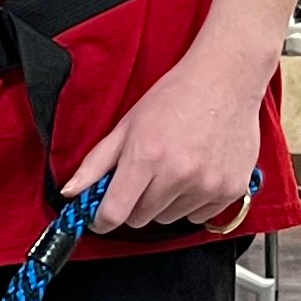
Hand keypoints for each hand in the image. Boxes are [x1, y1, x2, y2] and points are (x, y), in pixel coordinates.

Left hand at [64, 43, 275, 235]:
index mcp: (146, 156)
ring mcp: (208, 184)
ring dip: (166, 203)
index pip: (114, 213)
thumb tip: (70, 193)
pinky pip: (199, 217)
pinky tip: (197, 173)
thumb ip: (96, 163)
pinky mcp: (231, 190)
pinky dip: (193, 202)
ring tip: (175, 168)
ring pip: (169, 219)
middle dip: (136, 202)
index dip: (102, 219)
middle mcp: (179, 174)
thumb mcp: (127, 125)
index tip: (101, 216)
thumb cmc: (175, 97)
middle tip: (146, 175)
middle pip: (141, 219)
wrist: (225, 80)